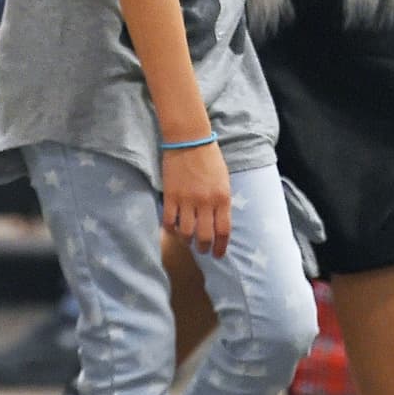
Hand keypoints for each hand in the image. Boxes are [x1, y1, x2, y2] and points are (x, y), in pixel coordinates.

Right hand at [162, 142, 231, 257]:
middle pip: (205, 237)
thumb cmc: (209, 159)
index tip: (218, 255)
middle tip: (202, 250)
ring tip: (187, 240)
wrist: (189, 140)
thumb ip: (222, 203)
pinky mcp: (170, 196)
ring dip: (187, 241)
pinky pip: (169, 221)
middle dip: (203, 248)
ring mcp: (187, 200)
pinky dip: (171, 229)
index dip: (221, 247)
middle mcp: (205, 202)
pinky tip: (174, 228)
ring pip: (186, 233)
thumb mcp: (224, 181)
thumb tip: (218, 224)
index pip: (223, 231)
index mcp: (222, 198)